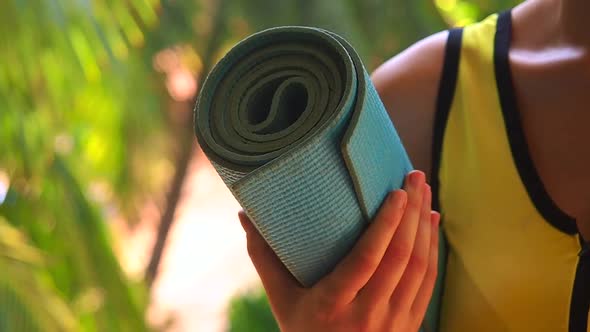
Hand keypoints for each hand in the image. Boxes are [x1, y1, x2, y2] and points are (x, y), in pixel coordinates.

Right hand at [238, 170, 439, 331]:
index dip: (386, 224)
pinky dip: (433, 250)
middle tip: (415, 176)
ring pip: (419, 268)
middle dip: (411, 212)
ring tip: (425, 191)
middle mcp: (367, 315)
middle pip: (400, 258)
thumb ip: (264, 257)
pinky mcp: (409, 325)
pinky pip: (428, 283)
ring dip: (425, 227)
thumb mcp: (281, 300)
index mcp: (333, 305)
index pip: (367, 259)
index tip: (396, 192)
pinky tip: (431, 224)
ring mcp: (393, 323)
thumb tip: (243, 216)